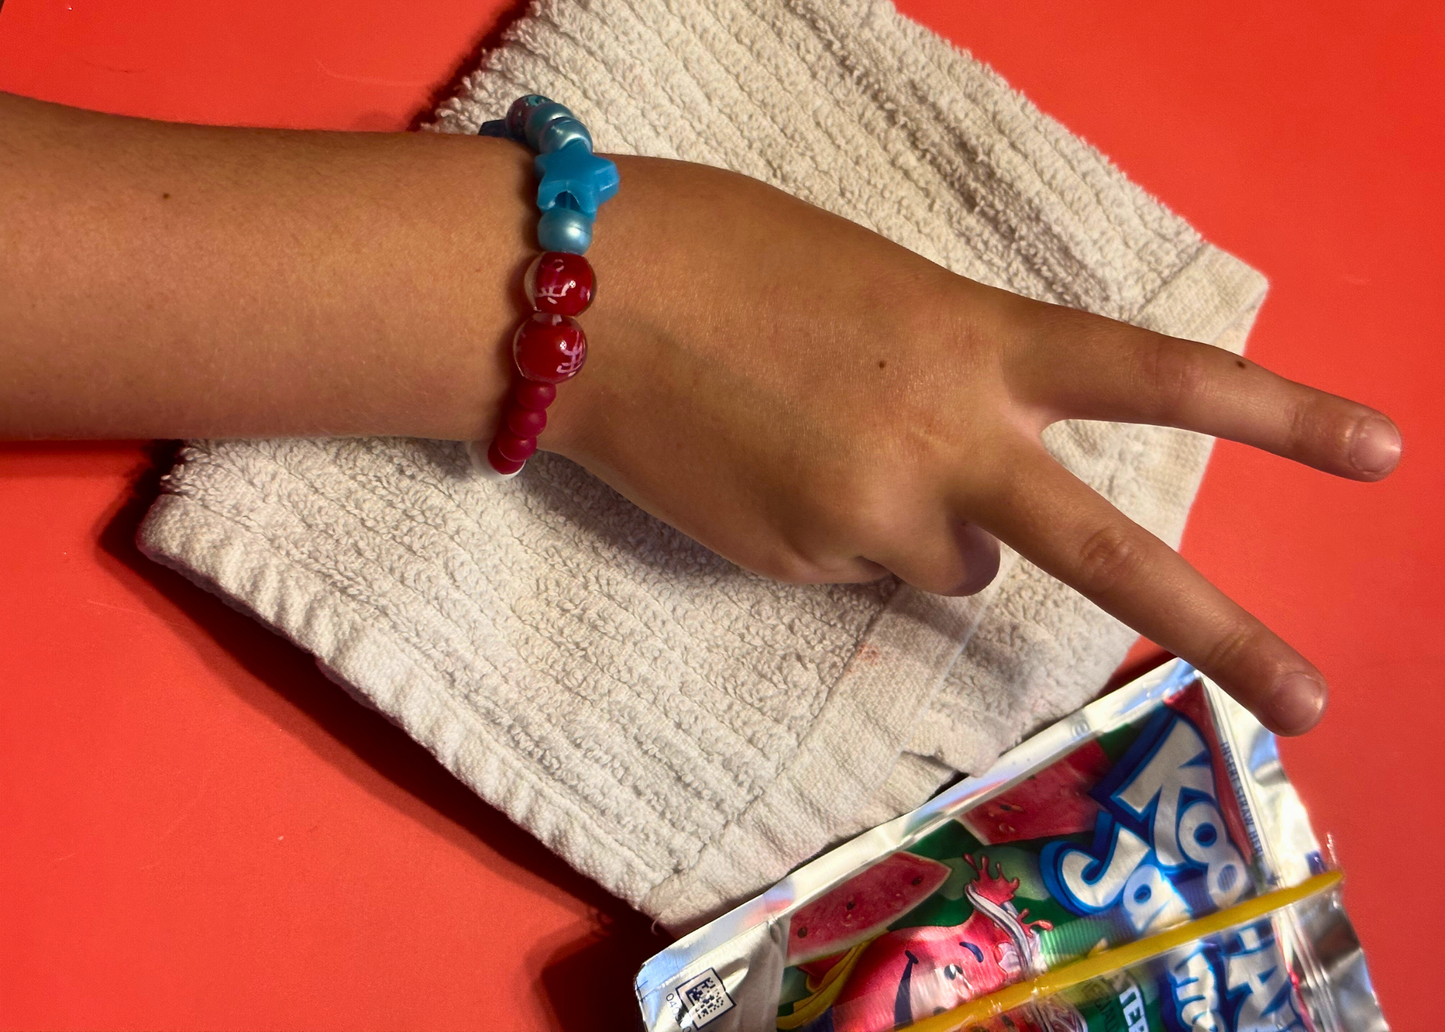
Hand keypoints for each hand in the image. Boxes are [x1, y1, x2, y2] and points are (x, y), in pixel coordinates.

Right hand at [549, 157, 1401, 734]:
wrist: (587, 301)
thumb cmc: (734, 256)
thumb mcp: (881, 290)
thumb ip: (955, 377)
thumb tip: (968, 492)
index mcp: (976, 341)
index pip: (1152, 376)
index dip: (1273, 412)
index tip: (1379, 453)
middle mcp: (946, 445)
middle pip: (1104, 556)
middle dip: (1216, 631)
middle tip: (1307, 704)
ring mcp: (872, 519)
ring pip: (950, 565)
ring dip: (925, 529)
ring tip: (828, 449)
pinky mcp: (801, 565)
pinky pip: (857, 566)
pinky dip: (837, 532)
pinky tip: (773, 472)